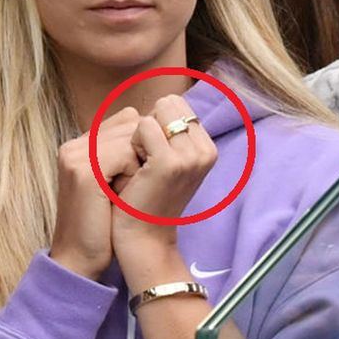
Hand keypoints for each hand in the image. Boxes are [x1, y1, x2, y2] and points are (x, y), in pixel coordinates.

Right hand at [49, 108, 141, 279]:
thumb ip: (125, 154)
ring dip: (140, 164)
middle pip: (131, 123)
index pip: (127, 118)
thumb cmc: (103, 224)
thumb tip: (157, 131)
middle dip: (143, 153)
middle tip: (131, 187)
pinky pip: (127, 154)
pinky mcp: (84, 171)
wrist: (80, 258)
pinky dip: (134, 174)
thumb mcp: (113, 182)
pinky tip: (124, 195)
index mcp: (80, 145)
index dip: (143, 144)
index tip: (138, 175)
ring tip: (126, 192)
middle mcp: (75, 145)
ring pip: (131, 137)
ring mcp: (76, 155)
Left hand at [111, 95, 217, 287]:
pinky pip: (142, 126)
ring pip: (153, 114)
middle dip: (147, 126)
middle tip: (144, 162)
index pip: (175, 105)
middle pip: (167, 103)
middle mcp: (206, 149)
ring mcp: (191, 156)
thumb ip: (171, 132)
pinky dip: (130, 145)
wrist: (141, 239)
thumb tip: (163, 99)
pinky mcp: (170, 162)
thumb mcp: (168, 161)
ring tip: (140, 168)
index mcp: (208, 147)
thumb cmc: (145, 198)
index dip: (154, 125)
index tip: (152, 159)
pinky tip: (134, 172)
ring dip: (137, 137)